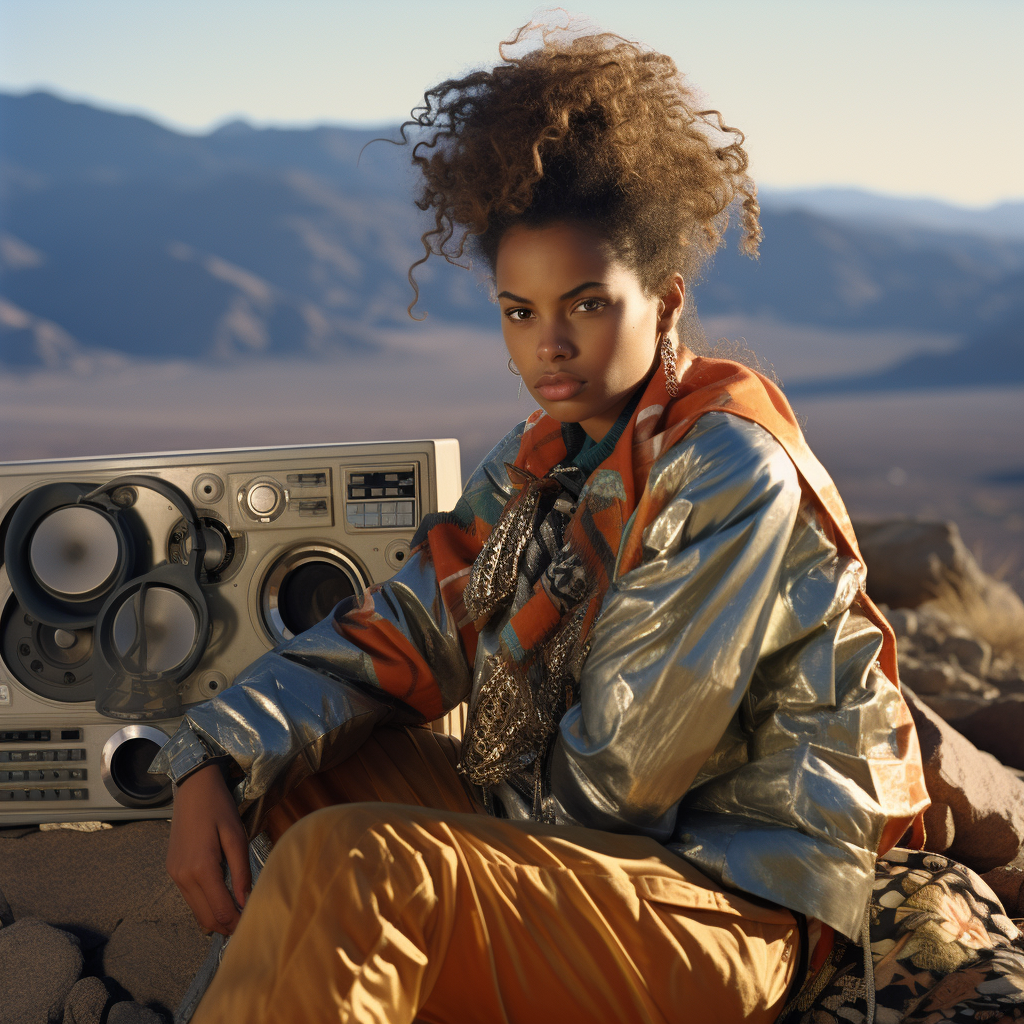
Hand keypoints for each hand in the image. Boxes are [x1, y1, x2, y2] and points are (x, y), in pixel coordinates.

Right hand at [166, 763, 251, 935]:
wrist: (193, 788)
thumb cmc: (219, 808)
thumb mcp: (237, 836)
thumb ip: (241, 872)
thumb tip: (245, 902)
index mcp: (201, 868)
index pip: (220, 911)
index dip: (237, 923)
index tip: (253, 923)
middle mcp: (183, 877)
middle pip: (206, 918)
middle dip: (226, 926)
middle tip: (247, 921)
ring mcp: (175, 875)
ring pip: (196, 911)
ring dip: (216, 916)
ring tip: (238, 910)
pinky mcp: (172, 870)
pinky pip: (190, 897)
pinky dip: (206, 903)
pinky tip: (222, 894)